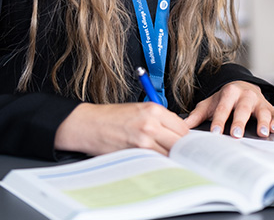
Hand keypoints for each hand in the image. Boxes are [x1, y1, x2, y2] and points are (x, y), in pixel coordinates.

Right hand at [54, 102, 188, 155]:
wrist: (88, 124)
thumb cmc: (111, 117)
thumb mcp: (139, 110)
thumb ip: (159, 119)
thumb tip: (176, 132)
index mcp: (154, 110)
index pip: (182, 128)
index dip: (185, 138)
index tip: (184, 143)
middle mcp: (151, 123)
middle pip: (180, 142)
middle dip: (181, 149)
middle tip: (180, 154)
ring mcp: (144, 139)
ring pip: (170, 153)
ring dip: (171, 158)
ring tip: (167, 159)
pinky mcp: (136, 153)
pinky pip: (156, 161)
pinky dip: (158, 163)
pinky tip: (156, 163)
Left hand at [183, 81, 273, 138]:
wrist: (243, 86)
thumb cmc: (224, 99)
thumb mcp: (210, 103)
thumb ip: (197, 115)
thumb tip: (183, 127)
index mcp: (228, 92)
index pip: (222, 108)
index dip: (219, 121)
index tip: (215, 132)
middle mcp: (245, 95)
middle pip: (242, 110)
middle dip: (239, 122)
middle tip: (236, 135)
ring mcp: (258, 101)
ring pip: (261, 111)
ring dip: (262, 122)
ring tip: (262, 133)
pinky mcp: (268, 107)